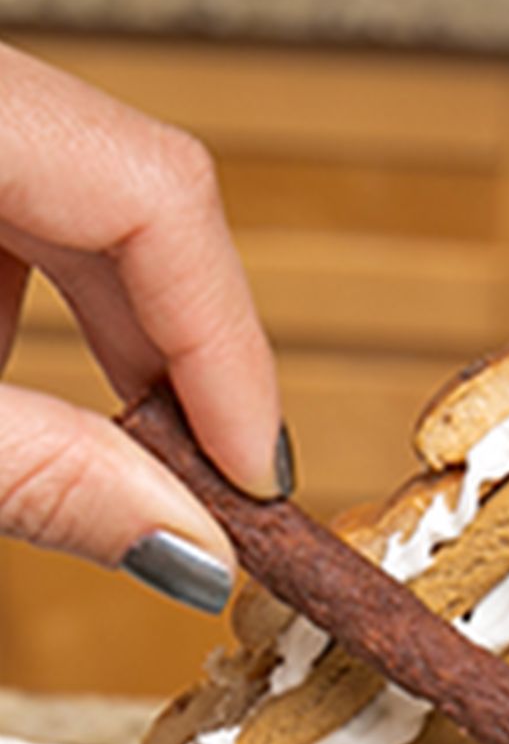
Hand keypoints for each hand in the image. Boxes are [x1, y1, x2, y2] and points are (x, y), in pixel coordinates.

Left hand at [0, 43, 286, 611]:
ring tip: (28, 428)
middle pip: (126, 197)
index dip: (228, 344)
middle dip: (165, 359)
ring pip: (62, 198)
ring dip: (82, 334)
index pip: (150, 193)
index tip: (250, 477)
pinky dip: (9, 301)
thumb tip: (189, 550)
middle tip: (192, 484)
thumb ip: (33, 477)